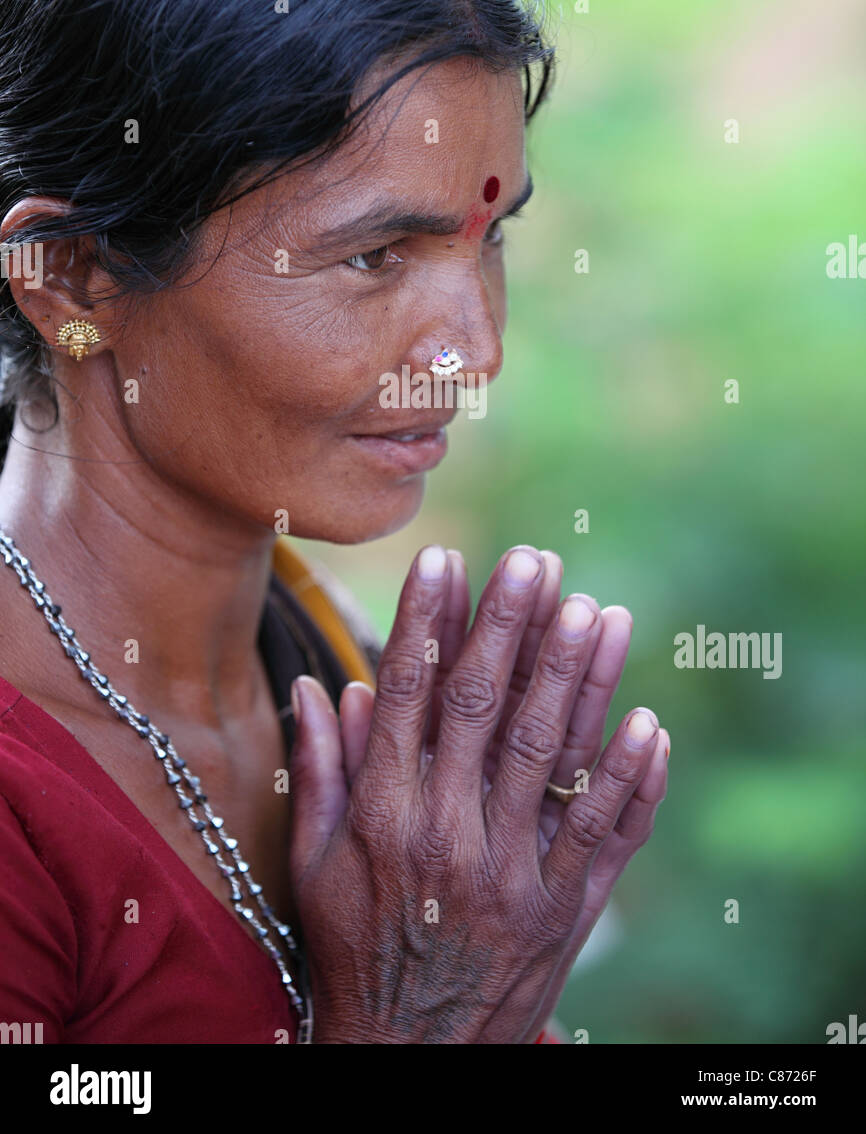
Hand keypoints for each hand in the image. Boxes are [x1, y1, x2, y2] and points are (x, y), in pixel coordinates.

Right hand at [289, 545, 666, 1043]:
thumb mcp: (314, 862)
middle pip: (483, 709)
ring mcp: (508, 873)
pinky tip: (651, 722)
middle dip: (511, 627)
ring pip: (548, 755)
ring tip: (599, 610)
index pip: (408, 693)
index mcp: (382, 813)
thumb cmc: (353, 947)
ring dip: (578, 679)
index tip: (448, 558)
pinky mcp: (561, 910)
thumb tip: (316, 687)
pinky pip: (602, 833)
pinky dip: (631, 778)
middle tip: (536, 561)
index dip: (429, 620)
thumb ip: (319, 770)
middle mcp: (445, 834)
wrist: (406, 1054)